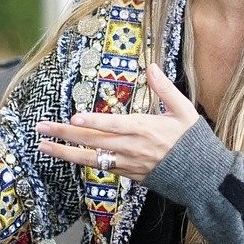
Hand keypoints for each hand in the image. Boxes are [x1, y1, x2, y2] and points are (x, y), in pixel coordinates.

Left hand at [36, 64, 197, 179]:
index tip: (74, 117)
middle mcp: (132, 148)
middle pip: (93, 141)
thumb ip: (164, 89)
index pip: (113, 125)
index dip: (93, 122)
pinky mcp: (128, 175)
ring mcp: (128, 163)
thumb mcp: (184, 110)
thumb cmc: (193, 141)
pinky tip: (67, 155)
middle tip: (41, 127)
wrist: (201, 177)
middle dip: (65, 134)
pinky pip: (101, 167)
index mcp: (145, 129)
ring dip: (65, 152)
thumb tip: (151, 66)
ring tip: (43, 146)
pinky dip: (83, 161)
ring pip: (91, 158)